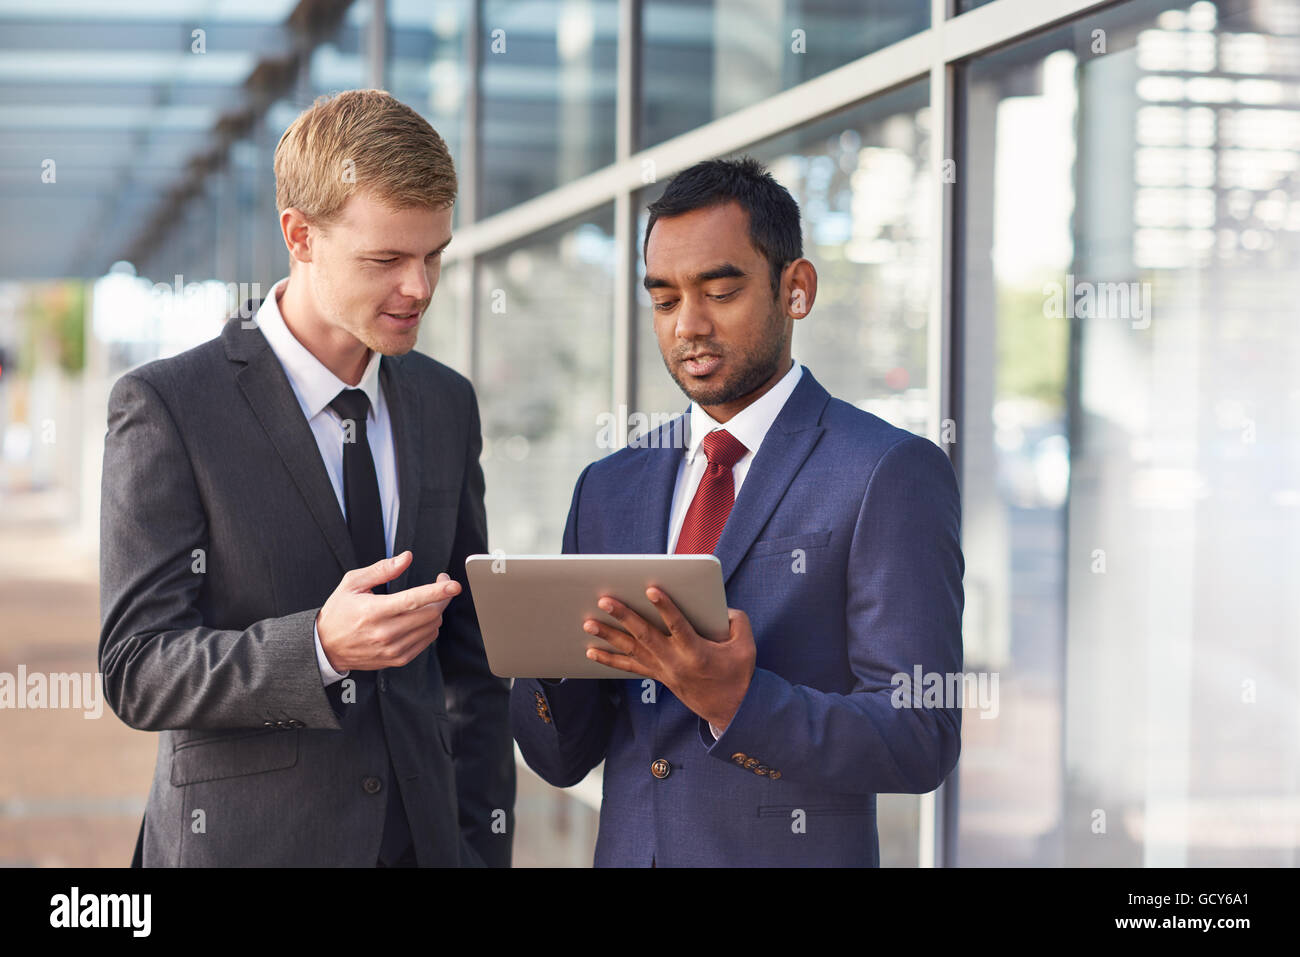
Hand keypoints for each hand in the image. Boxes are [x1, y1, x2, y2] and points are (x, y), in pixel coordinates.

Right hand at [316, 551, 459, 671]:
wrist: (326, 647)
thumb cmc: (339, 611)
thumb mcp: (353, 583)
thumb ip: (382, 569)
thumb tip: (406, 558)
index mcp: (374, 611)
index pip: (413, 600)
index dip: (437, 591)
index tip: (454, 584)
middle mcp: (385, 632)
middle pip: (430, 614)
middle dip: (442, 597)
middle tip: (442, 585)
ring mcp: (393, 649)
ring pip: (432, 628)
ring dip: (437, 611)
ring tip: (428, 601)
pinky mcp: (397, 659)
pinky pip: (427, 641)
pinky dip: (431, 627)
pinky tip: (421, 618)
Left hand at [582, 588, 755, 731]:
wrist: (731, 709)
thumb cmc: (738, 674)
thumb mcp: (746, 646)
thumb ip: (736, 621)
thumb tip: (720, 607)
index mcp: (697, 652)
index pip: (678, 626)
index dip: (665, 607)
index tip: (651, 590)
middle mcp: (675, 662)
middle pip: (645, 636)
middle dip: (624, 617)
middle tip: (605, 600)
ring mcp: (663, 670)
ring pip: (632, 651)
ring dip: (608, 636)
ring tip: (588, 623)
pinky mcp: (658, 676)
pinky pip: (629, 667)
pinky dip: (609, 660)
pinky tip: (591, 652)